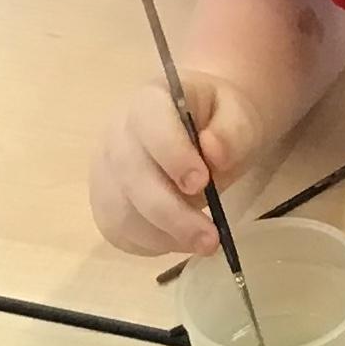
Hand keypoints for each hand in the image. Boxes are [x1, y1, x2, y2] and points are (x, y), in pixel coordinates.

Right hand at [88, 70, 260, 257]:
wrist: (200, 128)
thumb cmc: (219, 120)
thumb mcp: (239, 115)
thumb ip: (233, 130)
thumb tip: (214, 152)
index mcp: (150, 101)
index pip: (149, 123)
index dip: (172, 154)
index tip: (202, 182)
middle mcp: (117, 133)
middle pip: (131, 175)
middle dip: (171, 212)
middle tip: (210, 238)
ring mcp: (106, 169)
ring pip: (120, 210)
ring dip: (162, 236)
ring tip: (203, 243)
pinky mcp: (105, 202)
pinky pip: (117, 231)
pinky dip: (148, 244)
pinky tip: (179, 241)